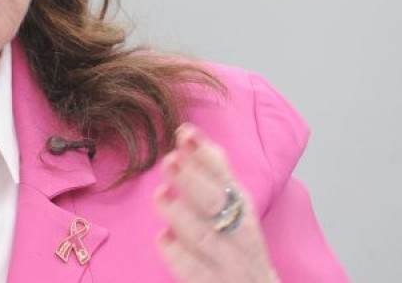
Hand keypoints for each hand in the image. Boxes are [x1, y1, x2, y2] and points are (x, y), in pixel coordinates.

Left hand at [154, 124, 278, 281]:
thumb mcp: (234, 207)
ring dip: (179, 213)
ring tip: (160, 195)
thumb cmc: (238, 244)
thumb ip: (213, 173)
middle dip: (192, 180)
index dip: (205, 154)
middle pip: (215, 204)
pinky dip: (176, 252)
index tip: (184, 132)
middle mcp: (238, 234)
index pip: (225, 177)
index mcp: (242, 209)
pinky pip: (192, 270)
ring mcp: (226, 261)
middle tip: (169, 160)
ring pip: (202, 236)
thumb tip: (188, 133)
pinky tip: (163, 237)